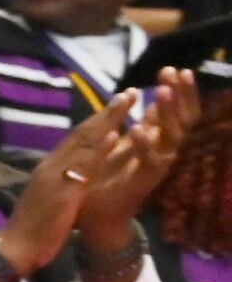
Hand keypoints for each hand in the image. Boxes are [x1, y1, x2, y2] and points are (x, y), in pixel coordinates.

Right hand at [1, 90, 139, 274]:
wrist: (13, 249)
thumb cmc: (29, 231)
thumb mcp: (46, 201)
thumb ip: (57, 185)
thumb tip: (71, 175)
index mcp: (48, 169)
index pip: (75, 140)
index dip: (96, 121)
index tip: (114, 105)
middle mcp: (50, 167)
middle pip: (81, 134)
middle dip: (106, 113)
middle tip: (127, 94)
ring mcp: (56, 177)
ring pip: (84, 143)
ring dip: (107, 121)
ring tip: (126, 103)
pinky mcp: (63, 192)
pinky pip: (85, 167)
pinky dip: (100, 149)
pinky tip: (114, 136)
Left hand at [76, 73, 197, 250]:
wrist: (99, 213)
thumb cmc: (110, 175)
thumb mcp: (128, 141)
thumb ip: (144, 121)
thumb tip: (154, 95)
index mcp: (159, 139)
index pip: (178, 111)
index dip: (181, 91)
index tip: (177, 69)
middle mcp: (164, 150)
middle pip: (183, 119)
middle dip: (180, 94)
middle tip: (175, 72)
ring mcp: (157, 165)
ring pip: (172, 136)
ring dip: (168, 113)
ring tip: (162, 91)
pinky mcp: (144, 181)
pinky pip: (150, 161)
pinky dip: (146, 144)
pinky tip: (139, 128)